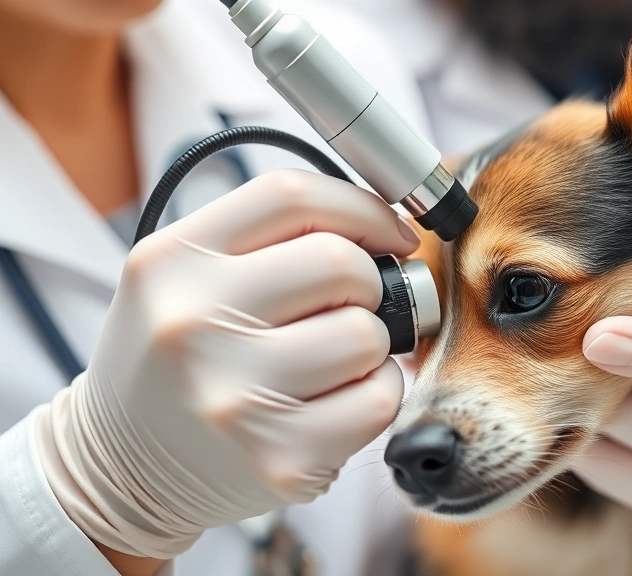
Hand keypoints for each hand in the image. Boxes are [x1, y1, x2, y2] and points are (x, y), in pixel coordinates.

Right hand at [32, 169, 419, 559]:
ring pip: (366, 334)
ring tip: (332, 361)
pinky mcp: (279, 458)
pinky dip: (376, 395)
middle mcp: (192, 324)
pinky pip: (377, 401)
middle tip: (350, 307)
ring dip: (371, 345)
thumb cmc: (176, 364)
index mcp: (171, 262)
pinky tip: (336, 402)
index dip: (362, 208)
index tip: (389, 233)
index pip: (291, 196)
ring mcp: (235, 398)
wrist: (122, 474)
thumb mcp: (185, 281)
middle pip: (340, 263)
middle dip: (368, 283)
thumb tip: (386, 232)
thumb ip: (267, 242)